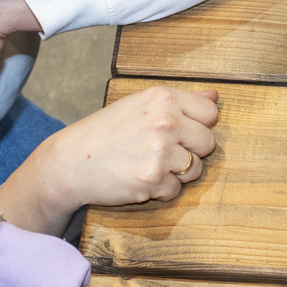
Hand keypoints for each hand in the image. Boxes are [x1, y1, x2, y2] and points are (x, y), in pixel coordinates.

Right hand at [0, 86, 219, 234]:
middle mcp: (165, 121)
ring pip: (196, 169)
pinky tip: (139, 178)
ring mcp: (161, 151)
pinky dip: (161, 190)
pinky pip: (176, 190)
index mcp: (162, 97)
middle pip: (208, 143)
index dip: (198, 125)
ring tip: (148, 164)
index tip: (180, 131)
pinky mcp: (153, 178)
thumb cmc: (104, 133)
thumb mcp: (139, 105)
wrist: (70, 162)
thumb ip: (181, 101)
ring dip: (177, 173)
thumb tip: (216, 96)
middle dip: (190, 151)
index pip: (210, 112)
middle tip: (161, 152)